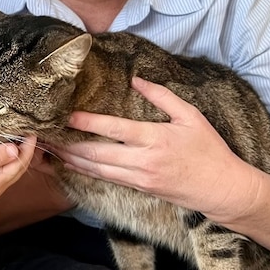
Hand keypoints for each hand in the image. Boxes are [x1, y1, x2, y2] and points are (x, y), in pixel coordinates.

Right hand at [0, 136, 36, 215]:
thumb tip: (15, 149)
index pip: (20, 163)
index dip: (28, 147)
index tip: (32, 132)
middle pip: (17, 168)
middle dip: (25, 151)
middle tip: (27, 133)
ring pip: (7, 170)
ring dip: (13, 155)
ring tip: (15, 139)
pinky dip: (2, 160)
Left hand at [49, 77, 255, 215]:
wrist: (222, 189)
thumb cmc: (209, 150)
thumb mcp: (191, 116)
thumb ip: (162, 96)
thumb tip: (136, 79)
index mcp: (155, 139)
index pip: (113, 129)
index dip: (87, 123)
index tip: (66, 115)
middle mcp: (142, 161)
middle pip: (96, 154)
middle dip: (68, 145)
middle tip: (46, 135)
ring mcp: (139, 178)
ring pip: (96, 170)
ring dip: (71, 160)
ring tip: (51, 150)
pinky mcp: (139, 189)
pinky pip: (106, 179)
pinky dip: (85, 171)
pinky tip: (71, 164)